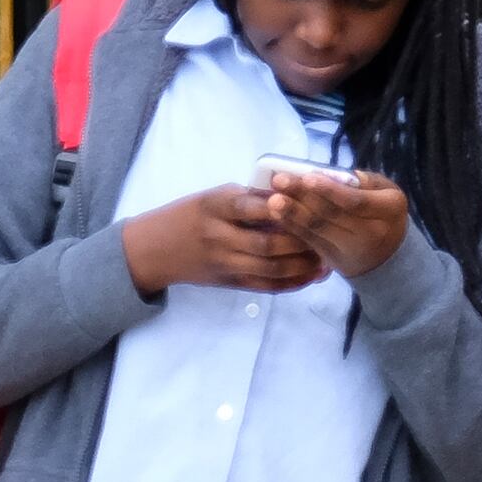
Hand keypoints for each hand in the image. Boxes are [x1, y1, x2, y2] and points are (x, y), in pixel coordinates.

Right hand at [121, 186, 327, 298]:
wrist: (154, 249)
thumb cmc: (189, 215)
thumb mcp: (212, 197)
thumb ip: (248, 198)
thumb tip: (293, 196)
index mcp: (215, 206)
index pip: (252, 206)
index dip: (284, 207)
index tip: (310, 203)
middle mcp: (219, 236)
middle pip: (267, 244)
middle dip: (302, 242)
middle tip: (327, 235)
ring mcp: (223, 262)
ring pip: (271, 268)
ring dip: (303, 265)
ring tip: (326, 258)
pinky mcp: (228, 282)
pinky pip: (265, 286)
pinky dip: (291, 283)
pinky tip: (310, 276)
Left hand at [257, 165, 409, 278]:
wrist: (388, 254)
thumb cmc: (382, 211)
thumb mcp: (384, 190)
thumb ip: (362, 181)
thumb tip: (330, 174)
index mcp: (389, 208)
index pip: (356, 201)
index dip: (330, 191)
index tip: (307, 178)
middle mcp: (372, 232)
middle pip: (332, 215)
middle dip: (303, 198)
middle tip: (279, 182)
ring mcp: (350, 250)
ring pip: (317, 230)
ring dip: (292, 214)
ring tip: (272, 199)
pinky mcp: (332, 260)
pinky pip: (309, 241)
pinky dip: (291, 227)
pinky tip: (276, 214)